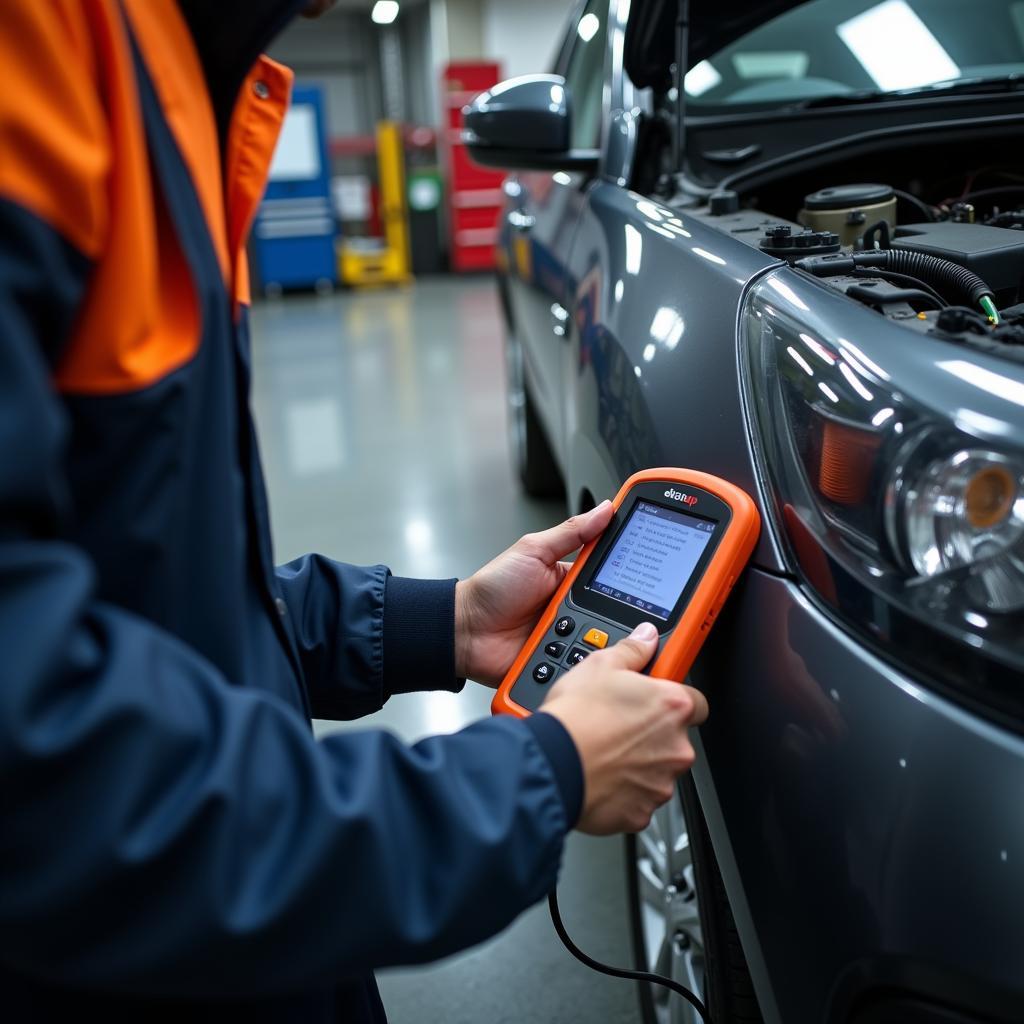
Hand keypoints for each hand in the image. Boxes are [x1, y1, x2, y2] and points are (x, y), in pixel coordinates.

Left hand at [455, 501, 613, 685]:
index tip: (648, 567)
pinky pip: (585, 663)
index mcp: (573, 577)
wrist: (466, 631)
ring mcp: (571, 634)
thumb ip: (571, 532)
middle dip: (614, 609)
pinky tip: (580, 654)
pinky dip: (586, 660)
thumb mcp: (533, 551)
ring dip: (598, 635)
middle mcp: (576, 606)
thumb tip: (604, 509)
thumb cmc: (493, 589)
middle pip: (615, 609)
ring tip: (580, 628)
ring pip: (604, 638)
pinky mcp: (564, 661)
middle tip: (598, 605)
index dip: (628, 571)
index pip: (612, 572)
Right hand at [541, 623, 708, 834]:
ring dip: (639, 763)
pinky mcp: (642, 812)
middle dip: (652, 735)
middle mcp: (676, 746)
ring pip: (657, 771)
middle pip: (675, 739)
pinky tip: (601, 775)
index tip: (655, 700)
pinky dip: (624, 791)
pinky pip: (638, 799)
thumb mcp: (600, 666)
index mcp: (672, 707)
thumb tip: (646, 637)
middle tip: (620, 726)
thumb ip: (632, 651)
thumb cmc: (576, 717)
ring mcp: (661, 782)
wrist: (552, 763)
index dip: (673, 701)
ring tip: (605, 750)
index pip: (696, 702)